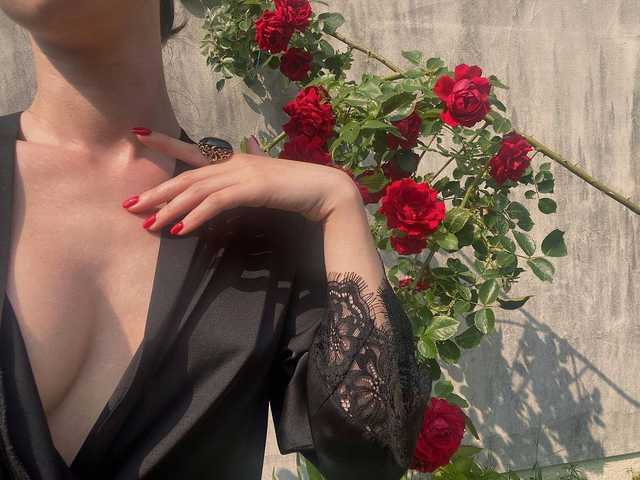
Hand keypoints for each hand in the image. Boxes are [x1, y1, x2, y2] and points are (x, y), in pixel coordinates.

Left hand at [123, 130, 361, 234]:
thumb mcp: (270, 171)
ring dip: (171, 209)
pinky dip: (196, 216)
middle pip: (187, 176)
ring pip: (197, 190)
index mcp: (235, 159)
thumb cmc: (297, 184)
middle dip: (157, 191)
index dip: (166, 142)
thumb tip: (252, 141)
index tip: (140, 135)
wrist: (324, 189)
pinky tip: (181, 229)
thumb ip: (257, 159)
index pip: (194, 150)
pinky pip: (216, 203)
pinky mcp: (252, 189)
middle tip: (130, 204)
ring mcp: (243, 174)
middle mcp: (234, 162)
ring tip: (150, 225)